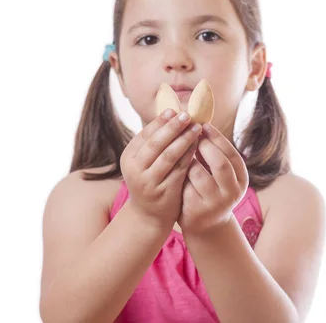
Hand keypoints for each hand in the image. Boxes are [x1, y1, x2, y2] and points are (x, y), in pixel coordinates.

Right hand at [120, 109, 201, 229]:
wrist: (148, 215)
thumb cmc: (150, 179)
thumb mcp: (145, 161)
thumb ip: (155, 142)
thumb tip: (171, 111)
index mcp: (128, 157)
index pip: (145, 135)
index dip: (160, 121)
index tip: (174, 110)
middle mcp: (135, 169)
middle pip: (155, 143)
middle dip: (173, 127)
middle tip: (187, 115)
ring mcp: (148, 182)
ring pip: (169, 155)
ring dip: (184, 139)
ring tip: (197, 128)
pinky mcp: (164, 191)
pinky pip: (179, 169)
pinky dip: (189, 155)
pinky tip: (198, 145)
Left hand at [178, 123, 248, 235]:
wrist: (205, 223)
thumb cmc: (210, 188)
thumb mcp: (218, 172)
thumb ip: (213, 152)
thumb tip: (200, 120)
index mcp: (241, 179)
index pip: (231, 153)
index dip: (217, 137)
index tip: (202, 125)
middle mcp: (232, 192)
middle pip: (220, 163)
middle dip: (204, 145)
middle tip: (189, 132)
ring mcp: (215, 204)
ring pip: (199, 174)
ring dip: (188, 158)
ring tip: (179, 146)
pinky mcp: (197, 211)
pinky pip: (184, 186)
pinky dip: (178, 173)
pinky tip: (170, 164)